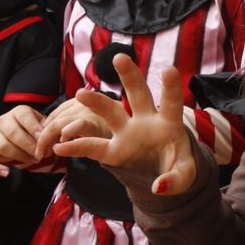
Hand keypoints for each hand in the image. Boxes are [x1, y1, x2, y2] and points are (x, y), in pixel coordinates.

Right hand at [0, 105, 47, 177]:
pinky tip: (6, 173)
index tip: (43, 138)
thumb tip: (49, 140)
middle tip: (41, 155)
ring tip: (33, 161)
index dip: (34, 127)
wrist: (25, 142)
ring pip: (2, 146)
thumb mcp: (43, 129)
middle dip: (29, 146)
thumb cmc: (36, 134)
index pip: (24, 116)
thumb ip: (46, 132)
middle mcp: (3, 121)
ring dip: (19, 156)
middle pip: (13, 132)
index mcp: (18, 112)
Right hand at [49, 55, 197, 196]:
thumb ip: (176, 180)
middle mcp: (146, 121)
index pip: (171, 103)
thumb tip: (159, 186)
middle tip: (120, 57)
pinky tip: (60, 147)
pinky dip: (78, 147)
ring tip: (81, 94)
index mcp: (169, 123)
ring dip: (97, 102)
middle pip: (138, 95)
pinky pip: (94, 146)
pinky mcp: (114, 150)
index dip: (171, 88)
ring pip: (111, 112)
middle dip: (130, 76)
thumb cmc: (178, 167)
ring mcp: (128, 133)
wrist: (165, 175)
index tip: (169, 69)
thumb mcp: (185, 175)